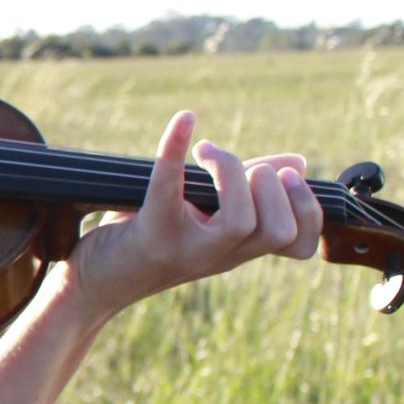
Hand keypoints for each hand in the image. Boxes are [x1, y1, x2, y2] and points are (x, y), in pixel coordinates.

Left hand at [62, 109, 324, 321]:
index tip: (289, 177)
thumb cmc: (151, 238)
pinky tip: (184, 120)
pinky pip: (167, 189)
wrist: (94, 283)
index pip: (301, 244)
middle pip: (278, 230)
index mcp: (237, 249)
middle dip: (272, 187)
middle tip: (241, 166)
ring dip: (234, 173)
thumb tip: (298, 163)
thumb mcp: (206, 214)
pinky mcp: (150, 233)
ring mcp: (187, 249)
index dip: (309, 209)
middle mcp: (218, 255)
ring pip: (241, 222)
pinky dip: (174, 148)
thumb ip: (248, 188)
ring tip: (208, 154)